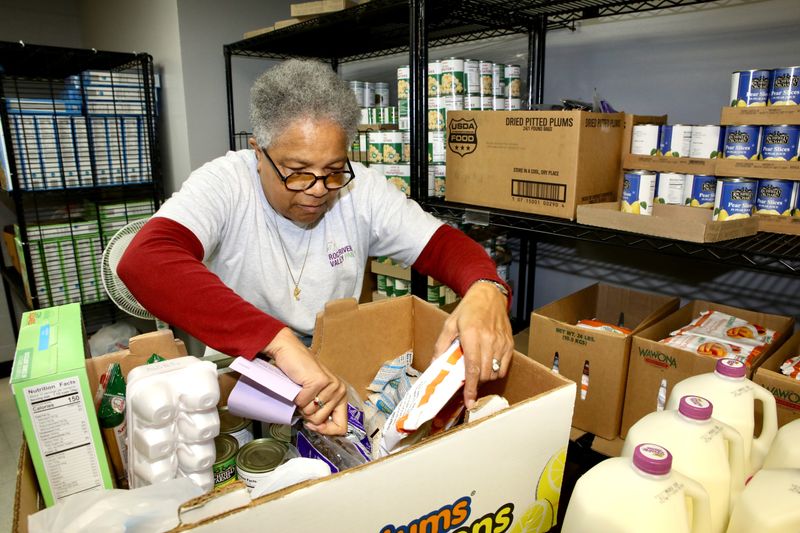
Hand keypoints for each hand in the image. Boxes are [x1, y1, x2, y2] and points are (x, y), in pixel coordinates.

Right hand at [264, 328, 346, 434]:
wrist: (288, 352)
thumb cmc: (300, 374)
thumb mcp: (314, 395)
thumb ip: (320, 410)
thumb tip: (318, 428)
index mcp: (341, 395)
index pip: (341, 426)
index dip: (326, 432)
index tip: (313, 427)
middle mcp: (339, 390)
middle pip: (320, 421)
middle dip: (307, 414)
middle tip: (303, 397)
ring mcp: (330, 386)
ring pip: (311, 414)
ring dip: (301, 404)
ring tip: (301, 389)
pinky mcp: (318, 382)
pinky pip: (303, 403)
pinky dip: (296, 397)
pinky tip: (298, 385)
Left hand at [433, 281, 512, 408]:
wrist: (489, 296)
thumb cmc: (468, 310)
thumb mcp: (449, 325)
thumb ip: (441, 346)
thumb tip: (435, 365)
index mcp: (472, 335)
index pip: (473, 368)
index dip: (471, 388)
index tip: (469, 402)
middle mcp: (489, 340)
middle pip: (485, 374)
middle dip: (476, 383)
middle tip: (467, 380)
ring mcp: (501, 343)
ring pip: (495, 373)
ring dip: (485, 378)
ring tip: (477, 370)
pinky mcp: (510, 344)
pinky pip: (504, 368)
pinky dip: (496, 372)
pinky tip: (487, 365)